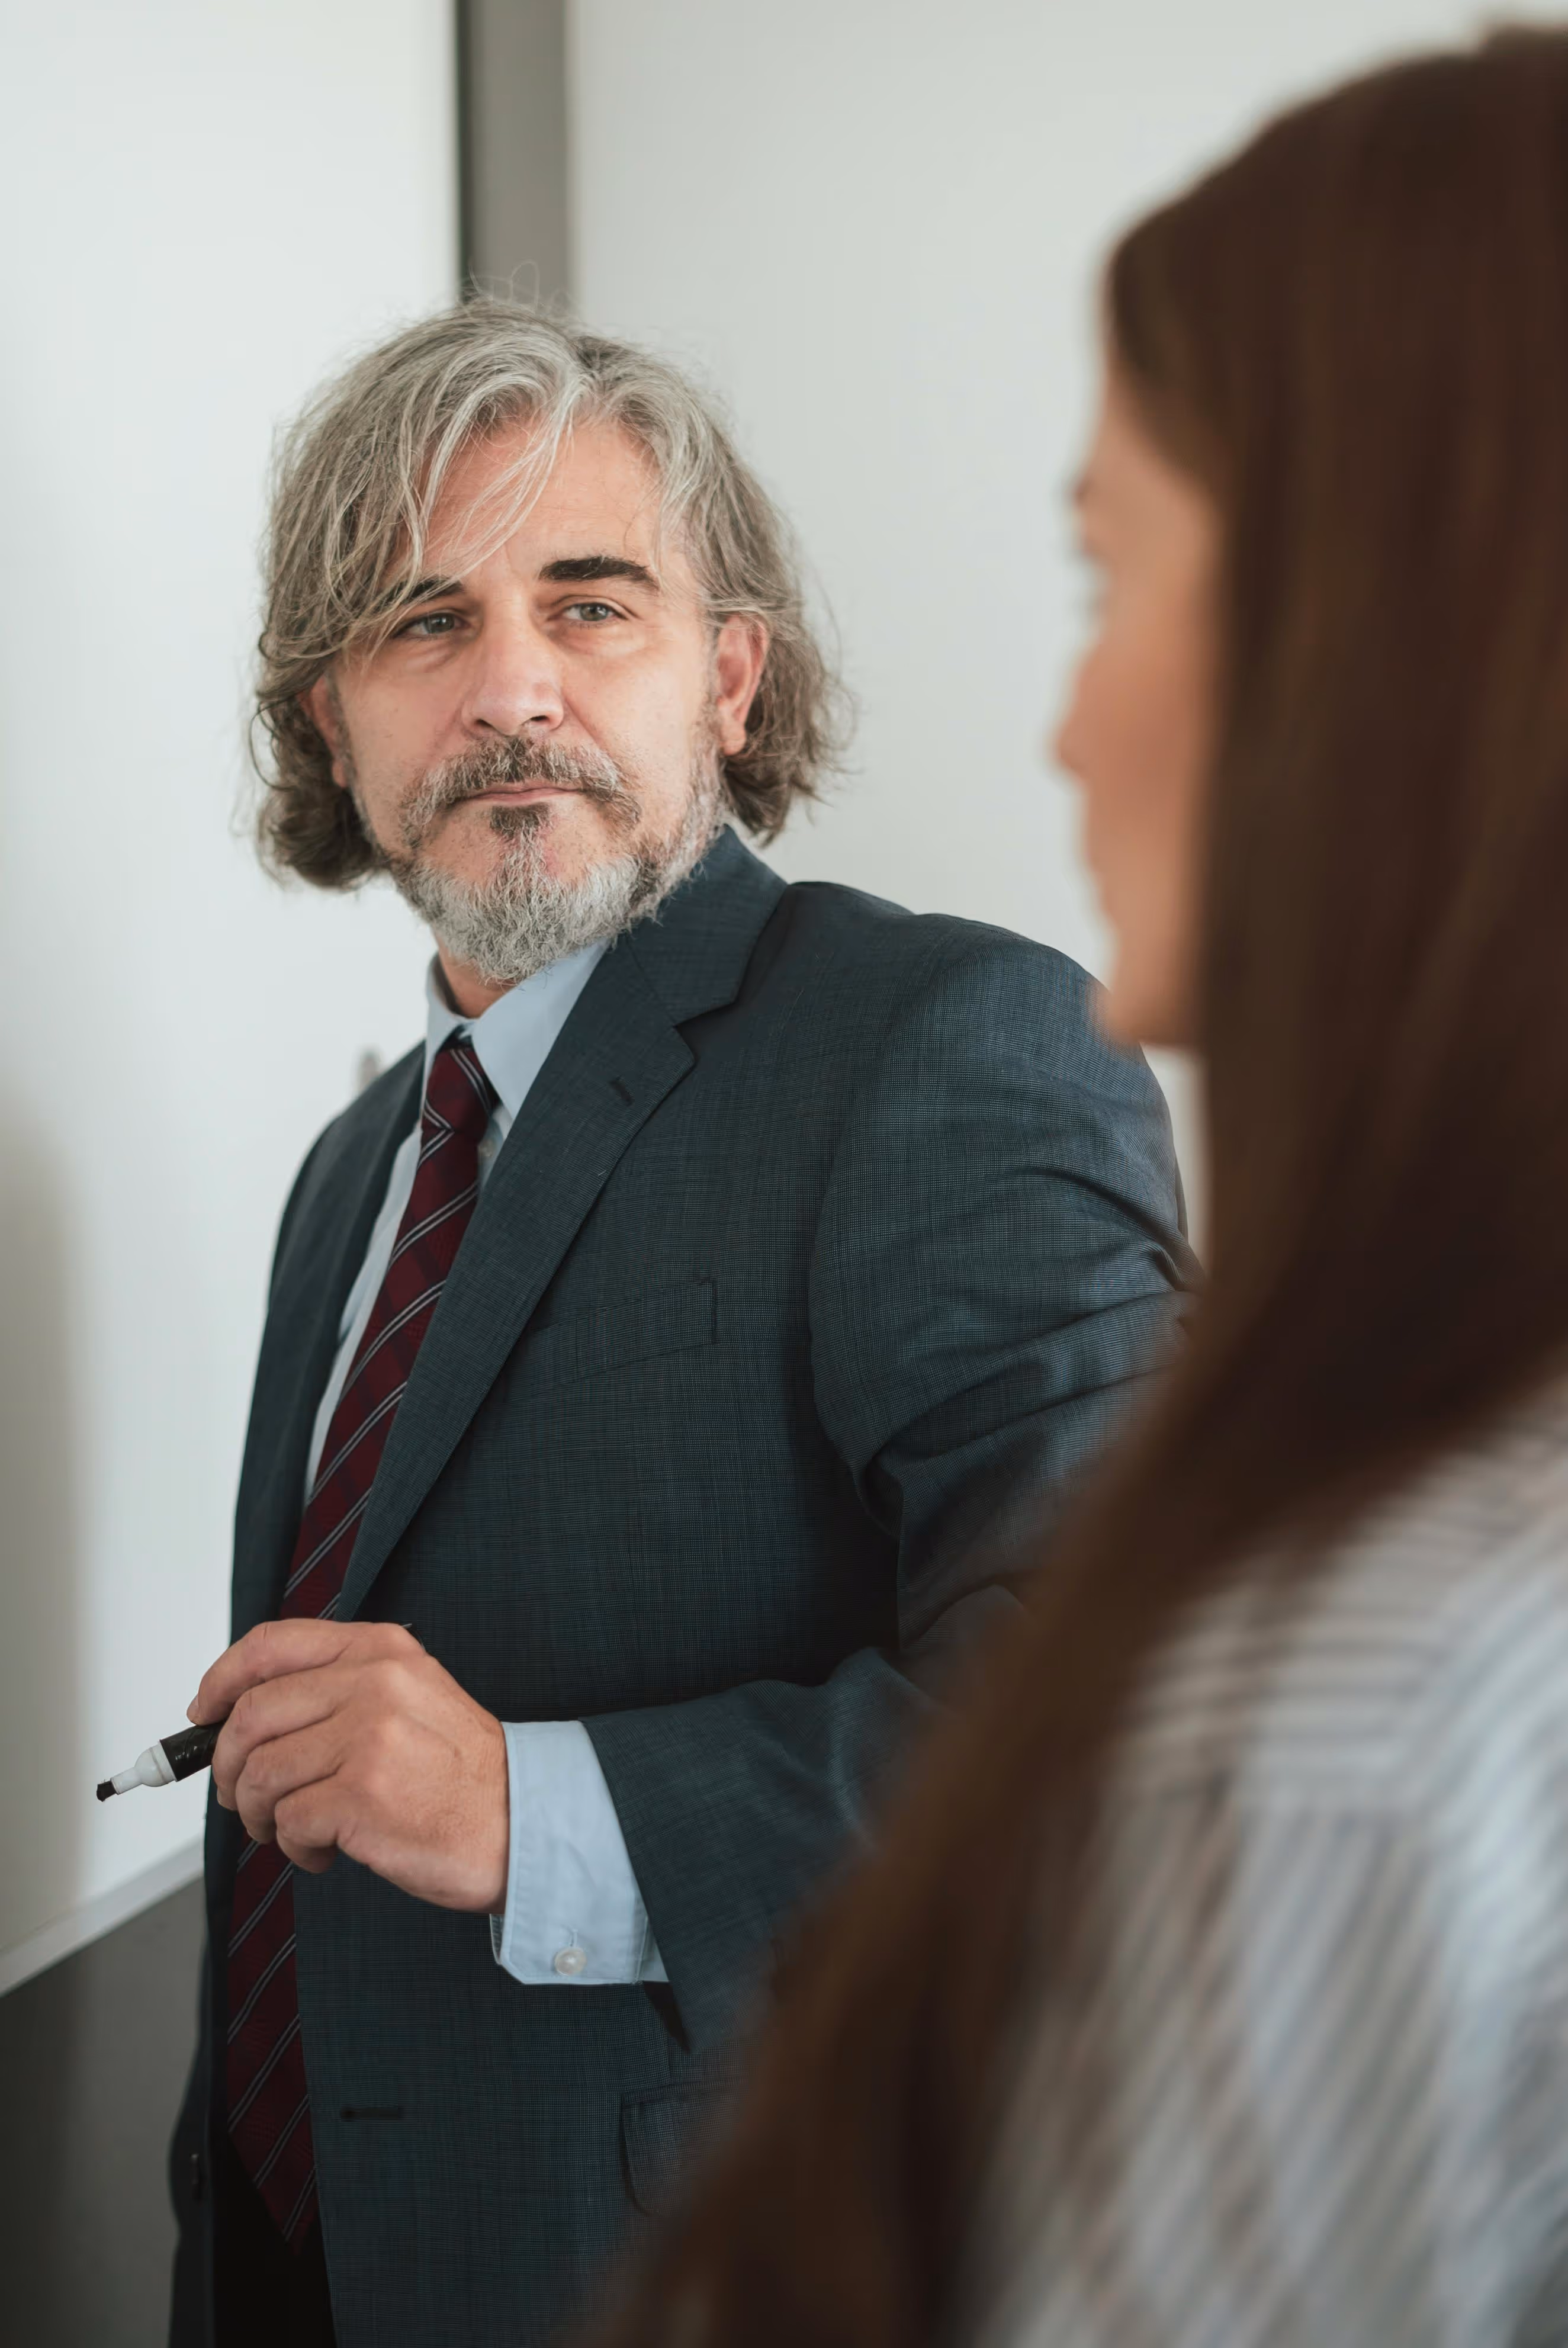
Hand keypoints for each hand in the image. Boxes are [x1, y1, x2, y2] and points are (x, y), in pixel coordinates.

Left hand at [190, 1620, 508, 1912]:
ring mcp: (367, 1738)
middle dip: (228, 1767)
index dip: (221, 1681)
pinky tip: (324, 1851)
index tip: (204, 1713)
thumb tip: (246, 1715)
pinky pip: (288, 1822)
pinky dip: (294, 1847)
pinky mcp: (362, 1796)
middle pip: (250, 1716)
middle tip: (241, 1797)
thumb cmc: (461, 1770)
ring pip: (260, 1775)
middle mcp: (372, 1683)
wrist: (523, 1820)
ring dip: (260, 1815)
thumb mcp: (410, 1695)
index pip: (270, 1645)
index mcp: (380, 1650)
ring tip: (291, 1830)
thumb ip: (339, 1688)